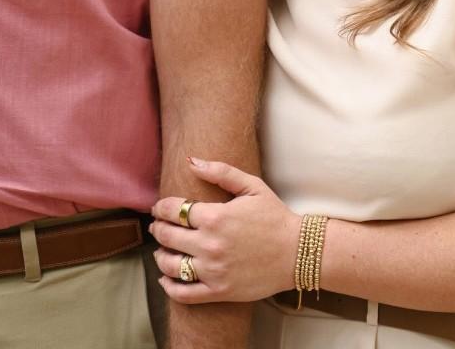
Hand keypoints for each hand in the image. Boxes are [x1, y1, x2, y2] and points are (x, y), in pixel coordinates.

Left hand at [150, 157, 300, 302]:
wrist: (297, 253)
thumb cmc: (275, 216)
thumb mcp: (251, 186)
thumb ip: (220, 171)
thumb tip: (191, 161)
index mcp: (215, 217)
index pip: (174, 210)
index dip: (161, 208)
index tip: (159, 207)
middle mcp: (210, 245)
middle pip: (168, 236)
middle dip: (158, 229)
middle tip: (157, 226)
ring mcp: (213, 271)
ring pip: (171, 265)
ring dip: (160, 256)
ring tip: (160, 251)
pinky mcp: (219, 292)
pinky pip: (184, 294)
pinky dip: (169, 287)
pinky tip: (166, 278)